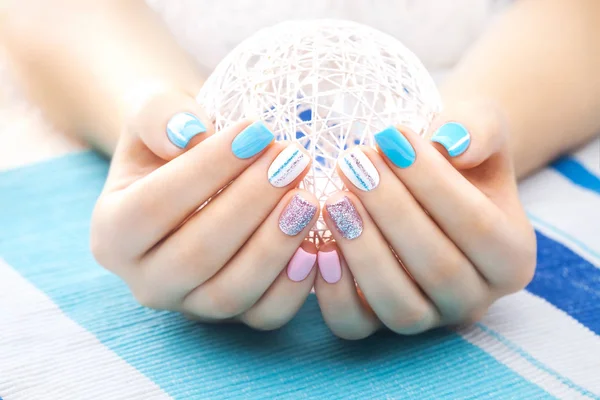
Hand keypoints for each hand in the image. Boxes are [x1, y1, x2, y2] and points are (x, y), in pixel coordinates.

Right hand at [90, 90, 318, 329]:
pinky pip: (263, 316)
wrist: (190, 177)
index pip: (154, 206)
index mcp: (112, 232)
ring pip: (230, 293)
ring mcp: (188, 305)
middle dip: (251, 204)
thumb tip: (190, 135)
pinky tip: (317, 244)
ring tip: (309, 197)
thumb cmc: (173, 142)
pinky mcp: (229, 317)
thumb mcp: (154, 113)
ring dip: (275, 245)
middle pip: (196, 255)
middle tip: (293, 160)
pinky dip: (294, 287)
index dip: (209, 169)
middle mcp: (144, 279)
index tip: (258, 131)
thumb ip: (160, 115)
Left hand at [314, 101, 536, 338]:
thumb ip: (477, 129)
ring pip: (399, 306)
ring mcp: (428, 316)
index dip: (430, 181)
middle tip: (353, 163)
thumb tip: (450, 144)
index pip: (476, 226)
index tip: (391, 136)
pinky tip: (318, 243)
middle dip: (390, 211)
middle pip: (438, 268)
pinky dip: (332, 292)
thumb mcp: (479, 126)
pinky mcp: (380, 323)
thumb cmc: (456, 153)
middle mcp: (475, 297)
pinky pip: (355, 325)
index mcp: (512, 256)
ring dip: (362, 251)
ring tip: (334, 198)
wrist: (432, 180)